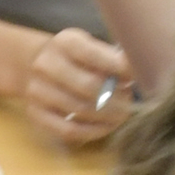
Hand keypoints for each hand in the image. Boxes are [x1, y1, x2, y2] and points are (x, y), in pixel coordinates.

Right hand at [22, 28, 138, 143]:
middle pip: (89, 86)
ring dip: (108, 117)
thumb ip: (111, 58)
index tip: (136, 76)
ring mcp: (37, 91)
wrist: (35, 66)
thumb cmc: (75, 57)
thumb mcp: (90, 46)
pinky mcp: (35, 114)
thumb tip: (139, 72)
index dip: (118, 68)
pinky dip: (92, 132)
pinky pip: (68, 130)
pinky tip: (106, 128)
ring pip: (80, 110)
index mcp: (64, 42)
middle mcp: (46, 64)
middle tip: (131, 103)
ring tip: (122, 115)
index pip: (94, 55)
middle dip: (116, 98)